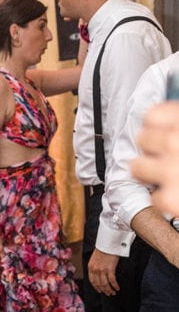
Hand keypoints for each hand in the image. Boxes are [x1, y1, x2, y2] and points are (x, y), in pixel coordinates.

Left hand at [87, 248, 119, 295]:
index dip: (96, 287)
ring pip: (105, 284)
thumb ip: (95, 266)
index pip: (92, 281)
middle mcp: (95, 270)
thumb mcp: (95, 258)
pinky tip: (117, 288)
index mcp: (90, 267)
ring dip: (109, 290)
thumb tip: (99, 273)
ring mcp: (102, 270)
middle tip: (109, 293)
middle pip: (99, 284)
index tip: (100, 291)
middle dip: (104, 290)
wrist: (107, 242)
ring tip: (113, 292)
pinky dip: (115, 286)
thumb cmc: (103, 249)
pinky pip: (112, 281)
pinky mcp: (110, 269)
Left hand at [131, 101, 178, 215]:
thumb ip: (177, 124)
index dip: (156, 126)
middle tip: (171, 158)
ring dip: (150, 174)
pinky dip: (165, 200)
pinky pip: (154, 197)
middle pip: (142, 139)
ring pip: (137, 168)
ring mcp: (171, 171)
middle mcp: (176, 141)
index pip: (151, 115)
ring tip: (171, 177)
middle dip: (153, 150)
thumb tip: (164, 111)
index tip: (162, 132)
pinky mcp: (171, 200)